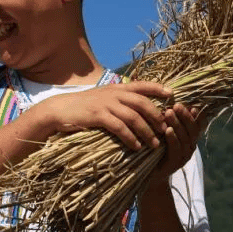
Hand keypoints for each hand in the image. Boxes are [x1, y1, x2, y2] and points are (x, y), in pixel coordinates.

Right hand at [35, 80, 172, 149]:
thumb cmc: (82, 106)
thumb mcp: (102, 97)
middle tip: (166, 129)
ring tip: (154, 143)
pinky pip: (120, 127)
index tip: (172, 95)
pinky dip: (130, 137)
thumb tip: (136, 106)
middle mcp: (114, 94)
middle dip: (157, 116)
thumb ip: (118, 99)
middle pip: (143, 103)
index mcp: (116, 88)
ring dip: (146, 131)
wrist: (60, 110)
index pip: (142, 85)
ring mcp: (106, 104)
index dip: (158, 88)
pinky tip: (136, 146)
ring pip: (134, 117)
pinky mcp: (98, 116)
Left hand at [150, 103, 203, 181]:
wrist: (151, 176)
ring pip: (185, 138)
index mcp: (190, 138)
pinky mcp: (175, 164)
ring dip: (178, 124)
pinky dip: (173, 139)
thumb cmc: (157, 150)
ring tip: (169, 113)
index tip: (191, 104)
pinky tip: (168, 130)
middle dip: (185, 116)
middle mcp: (191, 146)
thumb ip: (169, 120)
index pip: (198, 124)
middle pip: (192, 129)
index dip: (197, 115)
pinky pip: (176, 149)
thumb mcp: (164, 133)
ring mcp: (184, 156)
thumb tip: (168, 101)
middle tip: (176, 105)